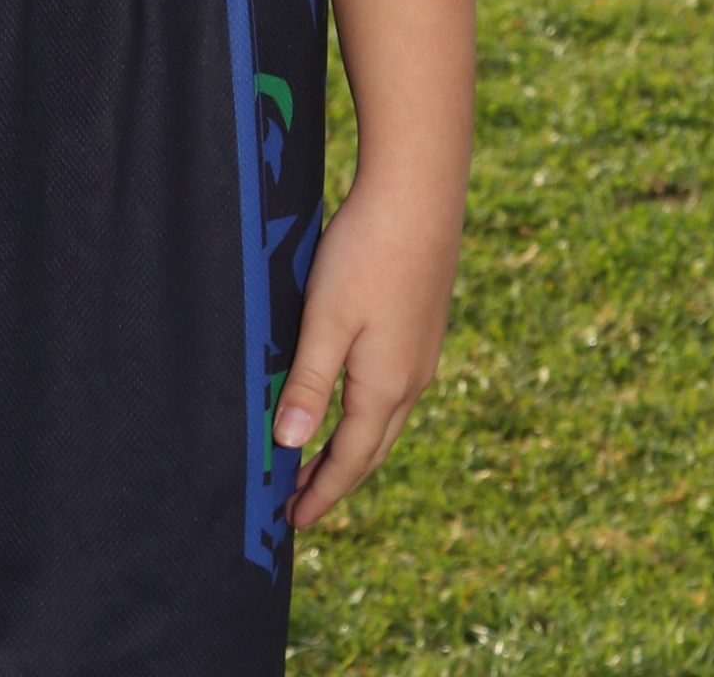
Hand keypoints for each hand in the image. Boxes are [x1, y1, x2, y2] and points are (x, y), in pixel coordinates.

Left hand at [275, 170, 460, 530]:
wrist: (419, 193)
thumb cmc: (367, 253)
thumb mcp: (327, 320)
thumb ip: (310, 384)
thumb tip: (291, 445)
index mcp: (386, 386)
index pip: (349, 460)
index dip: (321, 493)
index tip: (293, 520)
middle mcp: (412, 379)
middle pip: (371, 448)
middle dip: (336, 479)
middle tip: (300, 503)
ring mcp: (422, 353)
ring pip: (385, 420)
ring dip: (353, 447)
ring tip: (320, 460)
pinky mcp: (423, 326)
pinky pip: (394, 391)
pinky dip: (368, 414)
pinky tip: (354, 400)